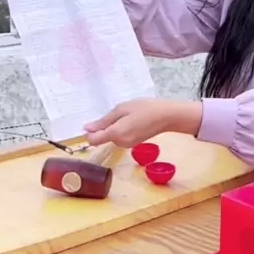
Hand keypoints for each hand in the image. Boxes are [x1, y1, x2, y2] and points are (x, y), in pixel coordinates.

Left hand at [84, 98, 202, 146]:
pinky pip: (120, 137)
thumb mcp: (122, 109)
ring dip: (115, 128)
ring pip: (112, 137)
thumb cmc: (144, 108)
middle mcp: (119, 143)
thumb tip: (86, 129)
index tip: (97, 121)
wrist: (166, 116)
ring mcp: (127, 145)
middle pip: (103, 137)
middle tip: (120, 113)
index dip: (91, 131)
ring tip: (128, 116)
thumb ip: (103, 121)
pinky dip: (122, 130)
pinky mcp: (133, 144)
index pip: (93, 140)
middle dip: (106, 126)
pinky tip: (133, 121)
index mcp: (115, 134)